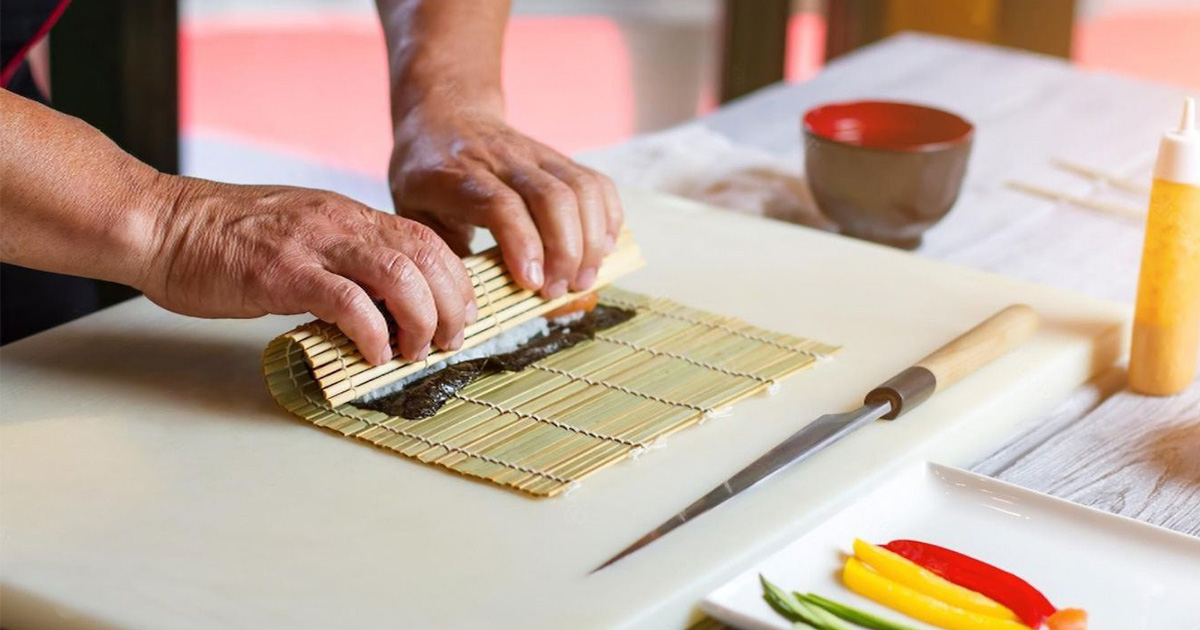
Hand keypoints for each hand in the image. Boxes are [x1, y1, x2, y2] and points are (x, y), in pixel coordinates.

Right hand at [138, 178, 475, 365]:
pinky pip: (348, 303)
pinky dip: (372, 333)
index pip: (425, 239)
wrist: (161, 223)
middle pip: (426, 256)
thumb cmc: (223, 238)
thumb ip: (340, 260)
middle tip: (448, 341)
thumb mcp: (300, 235)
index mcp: (347, 215)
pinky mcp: (283, 274)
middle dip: (450, 304)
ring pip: (398, 277)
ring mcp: (312, 246)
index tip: (463, 312)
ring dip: (419, 321)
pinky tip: (373, 355)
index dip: (456, 279)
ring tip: (414, 352)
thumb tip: (377, 304)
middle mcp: (339, 224)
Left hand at [387, 99, 622, 297]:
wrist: (445, 115)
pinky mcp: (559, 157)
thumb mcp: (415, 215)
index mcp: (457, 175)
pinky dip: (609, 219)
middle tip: (559, 290)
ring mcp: (536, 154)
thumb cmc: (427, 177)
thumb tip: (477, 308)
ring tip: (584, 278)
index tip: (532, 284)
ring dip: (591, 240)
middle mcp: (502, 159)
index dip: (523, 245)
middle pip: (552, 198)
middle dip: (566, 252)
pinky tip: (602, 250)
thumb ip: (445, 255)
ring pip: (581, 190)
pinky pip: (597, 183)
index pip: (502, 205)